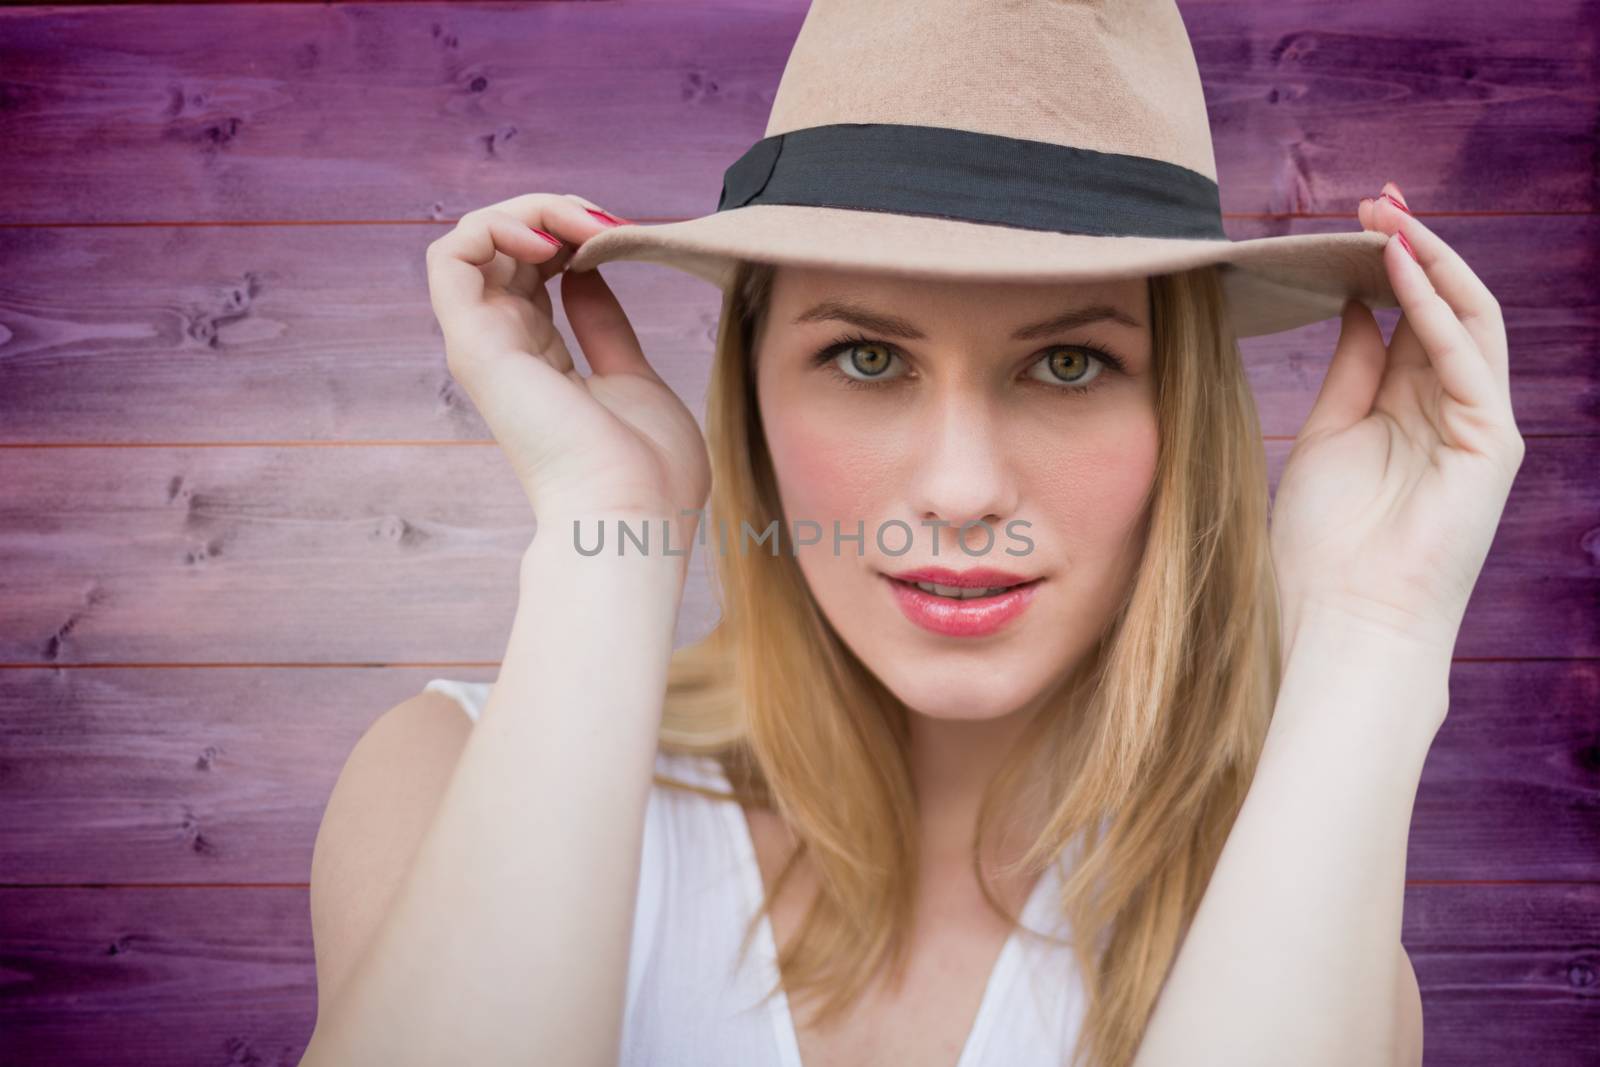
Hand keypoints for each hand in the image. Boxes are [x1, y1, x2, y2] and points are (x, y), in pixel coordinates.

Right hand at [425, 193, 710, 528]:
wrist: (630, 517)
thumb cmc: (647, 474)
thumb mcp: (632, 378)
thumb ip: (605, 327)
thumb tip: (589, 274)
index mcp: (541, 360)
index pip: (534, 271)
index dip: (575, 236)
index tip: (626, 235)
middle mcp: (504, 349)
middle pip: (503, 247)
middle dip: (556, 212)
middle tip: (610, 221)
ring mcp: (483, 345)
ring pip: (474, 239)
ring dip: (529, 210)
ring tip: (582, 224)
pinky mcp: (473, 344)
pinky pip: (451, 256)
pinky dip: (495, 225)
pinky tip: (552, 238)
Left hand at [1269, 181, 1525, 654]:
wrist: (1342, 619)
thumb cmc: (1325, 543)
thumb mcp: (1328, 433)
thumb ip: (1351, 368)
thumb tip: (1351, 302)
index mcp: (1412, 408)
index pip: (1411, 317)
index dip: (1387, 265)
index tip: (1351, 220)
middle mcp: (1453, 409)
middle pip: (1445, 307)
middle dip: (1414, 248)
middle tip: (1375, 199)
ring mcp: (1479, 425)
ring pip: (1468, 321)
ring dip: (1429, 262)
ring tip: (1386, 216)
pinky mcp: (1491, 443)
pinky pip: (1467, 359)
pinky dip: (1432, 310)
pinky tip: (1397, 270)